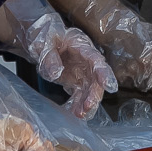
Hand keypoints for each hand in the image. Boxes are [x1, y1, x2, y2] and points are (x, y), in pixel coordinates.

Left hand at [1, 0, 116, 117]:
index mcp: (81, 46)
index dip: (104, 73)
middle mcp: (85, 60)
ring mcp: (81, 71)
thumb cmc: (45, 36)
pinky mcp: (75, 80)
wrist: (42, 40)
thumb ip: (49, 57)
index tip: (109, 86)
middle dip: (94, 94)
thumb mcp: (44, 42)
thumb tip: (56, 72)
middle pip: (96, 78)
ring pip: (89, 89)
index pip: (96, 60)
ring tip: (79, 114)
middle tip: (87, 107)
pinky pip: (80, 94)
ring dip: (87, 102)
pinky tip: (75, 113)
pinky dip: (78, 104)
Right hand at [73, 0, 151, 106]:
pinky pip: (131, 86)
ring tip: (136, 61)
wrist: (116, 28)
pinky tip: (127, 65)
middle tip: (147, 63)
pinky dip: (129, 79)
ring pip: (145, 87)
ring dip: (142, 78)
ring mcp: (136, 72)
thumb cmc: (142, 34)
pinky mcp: (122, 77)